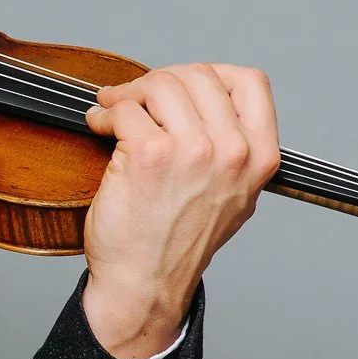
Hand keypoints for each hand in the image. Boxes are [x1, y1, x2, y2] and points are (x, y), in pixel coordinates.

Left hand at [78, 62, 279, 358]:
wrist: (146, 284)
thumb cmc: (179, 242)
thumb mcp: (234, 196)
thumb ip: (233, 148)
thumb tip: (201, 101)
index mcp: (259, 158)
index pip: (250, 82)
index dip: (211, 74)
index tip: (182, 86)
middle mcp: (232, 151)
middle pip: (198, 76)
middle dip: (159, 81)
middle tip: (134, 97)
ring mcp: (192, 151)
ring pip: (160, 84)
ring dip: (128, 93)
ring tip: (112, 110)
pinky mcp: (148, 155)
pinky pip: (124, 109)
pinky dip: (104, 113)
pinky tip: (98, 126)